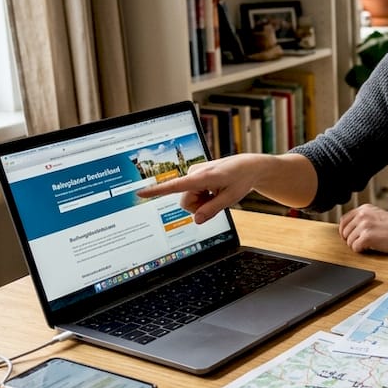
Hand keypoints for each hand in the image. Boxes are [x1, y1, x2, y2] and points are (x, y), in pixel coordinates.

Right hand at [135, 154, 264, 223]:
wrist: (248, 166)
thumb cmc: (241, 179)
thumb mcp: (230, 199)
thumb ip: (212, 210)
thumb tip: (196, 220)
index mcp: (202, 177)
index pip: (175, 186)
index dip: (156, 191)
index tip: (139, 193)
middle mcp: (194, 173)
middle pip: (185, 202)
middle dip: (199, 206)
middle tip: (217, 199)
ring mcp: (193, 174)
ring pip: (188, 199)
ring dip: (202, 201)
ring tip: (217, 192)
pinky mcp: (194, 176)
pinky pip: (192, 194)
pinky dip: (203, 196)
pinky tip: (215, 189)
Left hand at [339, 204, 387, 253]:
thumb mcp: (379, 216)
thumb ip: (364, 218)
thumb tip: (349, 229)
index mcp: (364, 208)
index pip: (344, 220)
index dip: (345, 231)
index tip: (350, 237)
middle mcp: (362, 214)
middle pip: (344, 232)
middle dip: (351, 240)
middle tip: (363, 243)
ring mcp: (364, 225)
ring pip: (349, 241)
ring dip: (357, 246)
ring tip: (370, 244)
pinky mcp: (367, 236)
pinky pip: (355, 248)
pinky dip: (362, 251)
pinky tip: (371, 248)